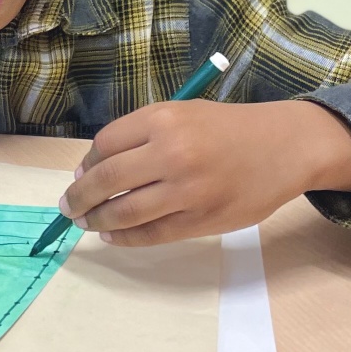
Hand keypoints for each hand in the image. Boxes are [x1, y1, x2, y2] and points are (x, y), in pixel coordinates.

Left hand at [60, 100, 350, 244]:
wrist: (283, 147)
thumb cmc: (228, 128)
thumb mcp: (184, 114)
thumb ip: (143, 135)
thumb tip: (95, 168)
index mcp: (164, 119)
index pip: (105, 145)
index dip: (85, 164)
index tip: (79, 175)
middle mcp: (171, 153)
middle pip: (107, 179)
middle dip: (79, 197)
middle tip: (67, 207)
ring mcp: (187, 190)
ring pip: (124, 211)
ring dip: (97, 220)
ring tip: (86, 223)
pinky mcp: (201, 220)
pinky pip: (151, 234)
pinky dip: (125, 237)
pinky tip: (114, 235)